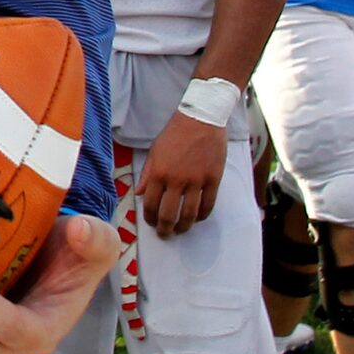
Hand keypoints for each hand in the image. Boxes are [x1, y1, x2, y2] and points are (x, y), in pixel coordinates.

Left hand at [133, 114, 227, 237]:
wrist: (201, 119)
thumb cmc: (175, 133)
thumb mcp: (155, 151)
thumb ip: (147, 174)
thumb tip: (140, 194)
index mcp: (159, 172)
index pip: (151, 204)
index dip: (150, 218)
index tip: (151, 223)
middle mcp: (176, 180)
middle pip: (169, 214)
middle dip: (165, 229)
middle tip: (164, 234)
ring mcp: (196, 181)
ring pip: (190, 214)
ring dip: (184, 227)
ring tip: (180, 230)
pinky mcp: (213, 179)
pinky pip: (208, 205)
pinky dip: (202, 215)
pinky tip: (198, 218)